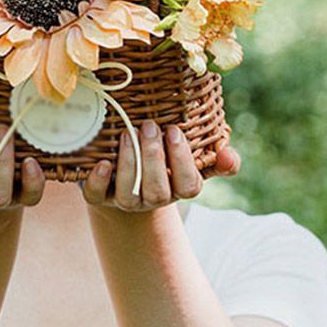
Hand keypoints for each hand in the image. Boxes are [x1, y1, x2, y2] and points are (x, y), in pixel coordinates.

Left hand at [82, 121, 240, 213]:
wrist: (124, 171)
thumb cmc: (165, 156)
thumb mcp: (192, 154)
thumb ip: (216, 155)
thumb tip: (230, 155)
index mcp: (178, 188)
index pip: (188, 185)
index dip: (182, 161)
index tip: (174, 131)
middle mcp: (154, 198)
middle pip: (158, 190)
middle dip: (154, 157)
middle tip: (149, 126)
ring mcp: (126, 200)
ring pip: (129, 194)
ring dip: (129, 163)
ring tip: (127, 133)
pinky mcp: (98, 197)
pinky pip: (96, 196)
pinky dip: (98, 181)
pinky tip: (102, 163)